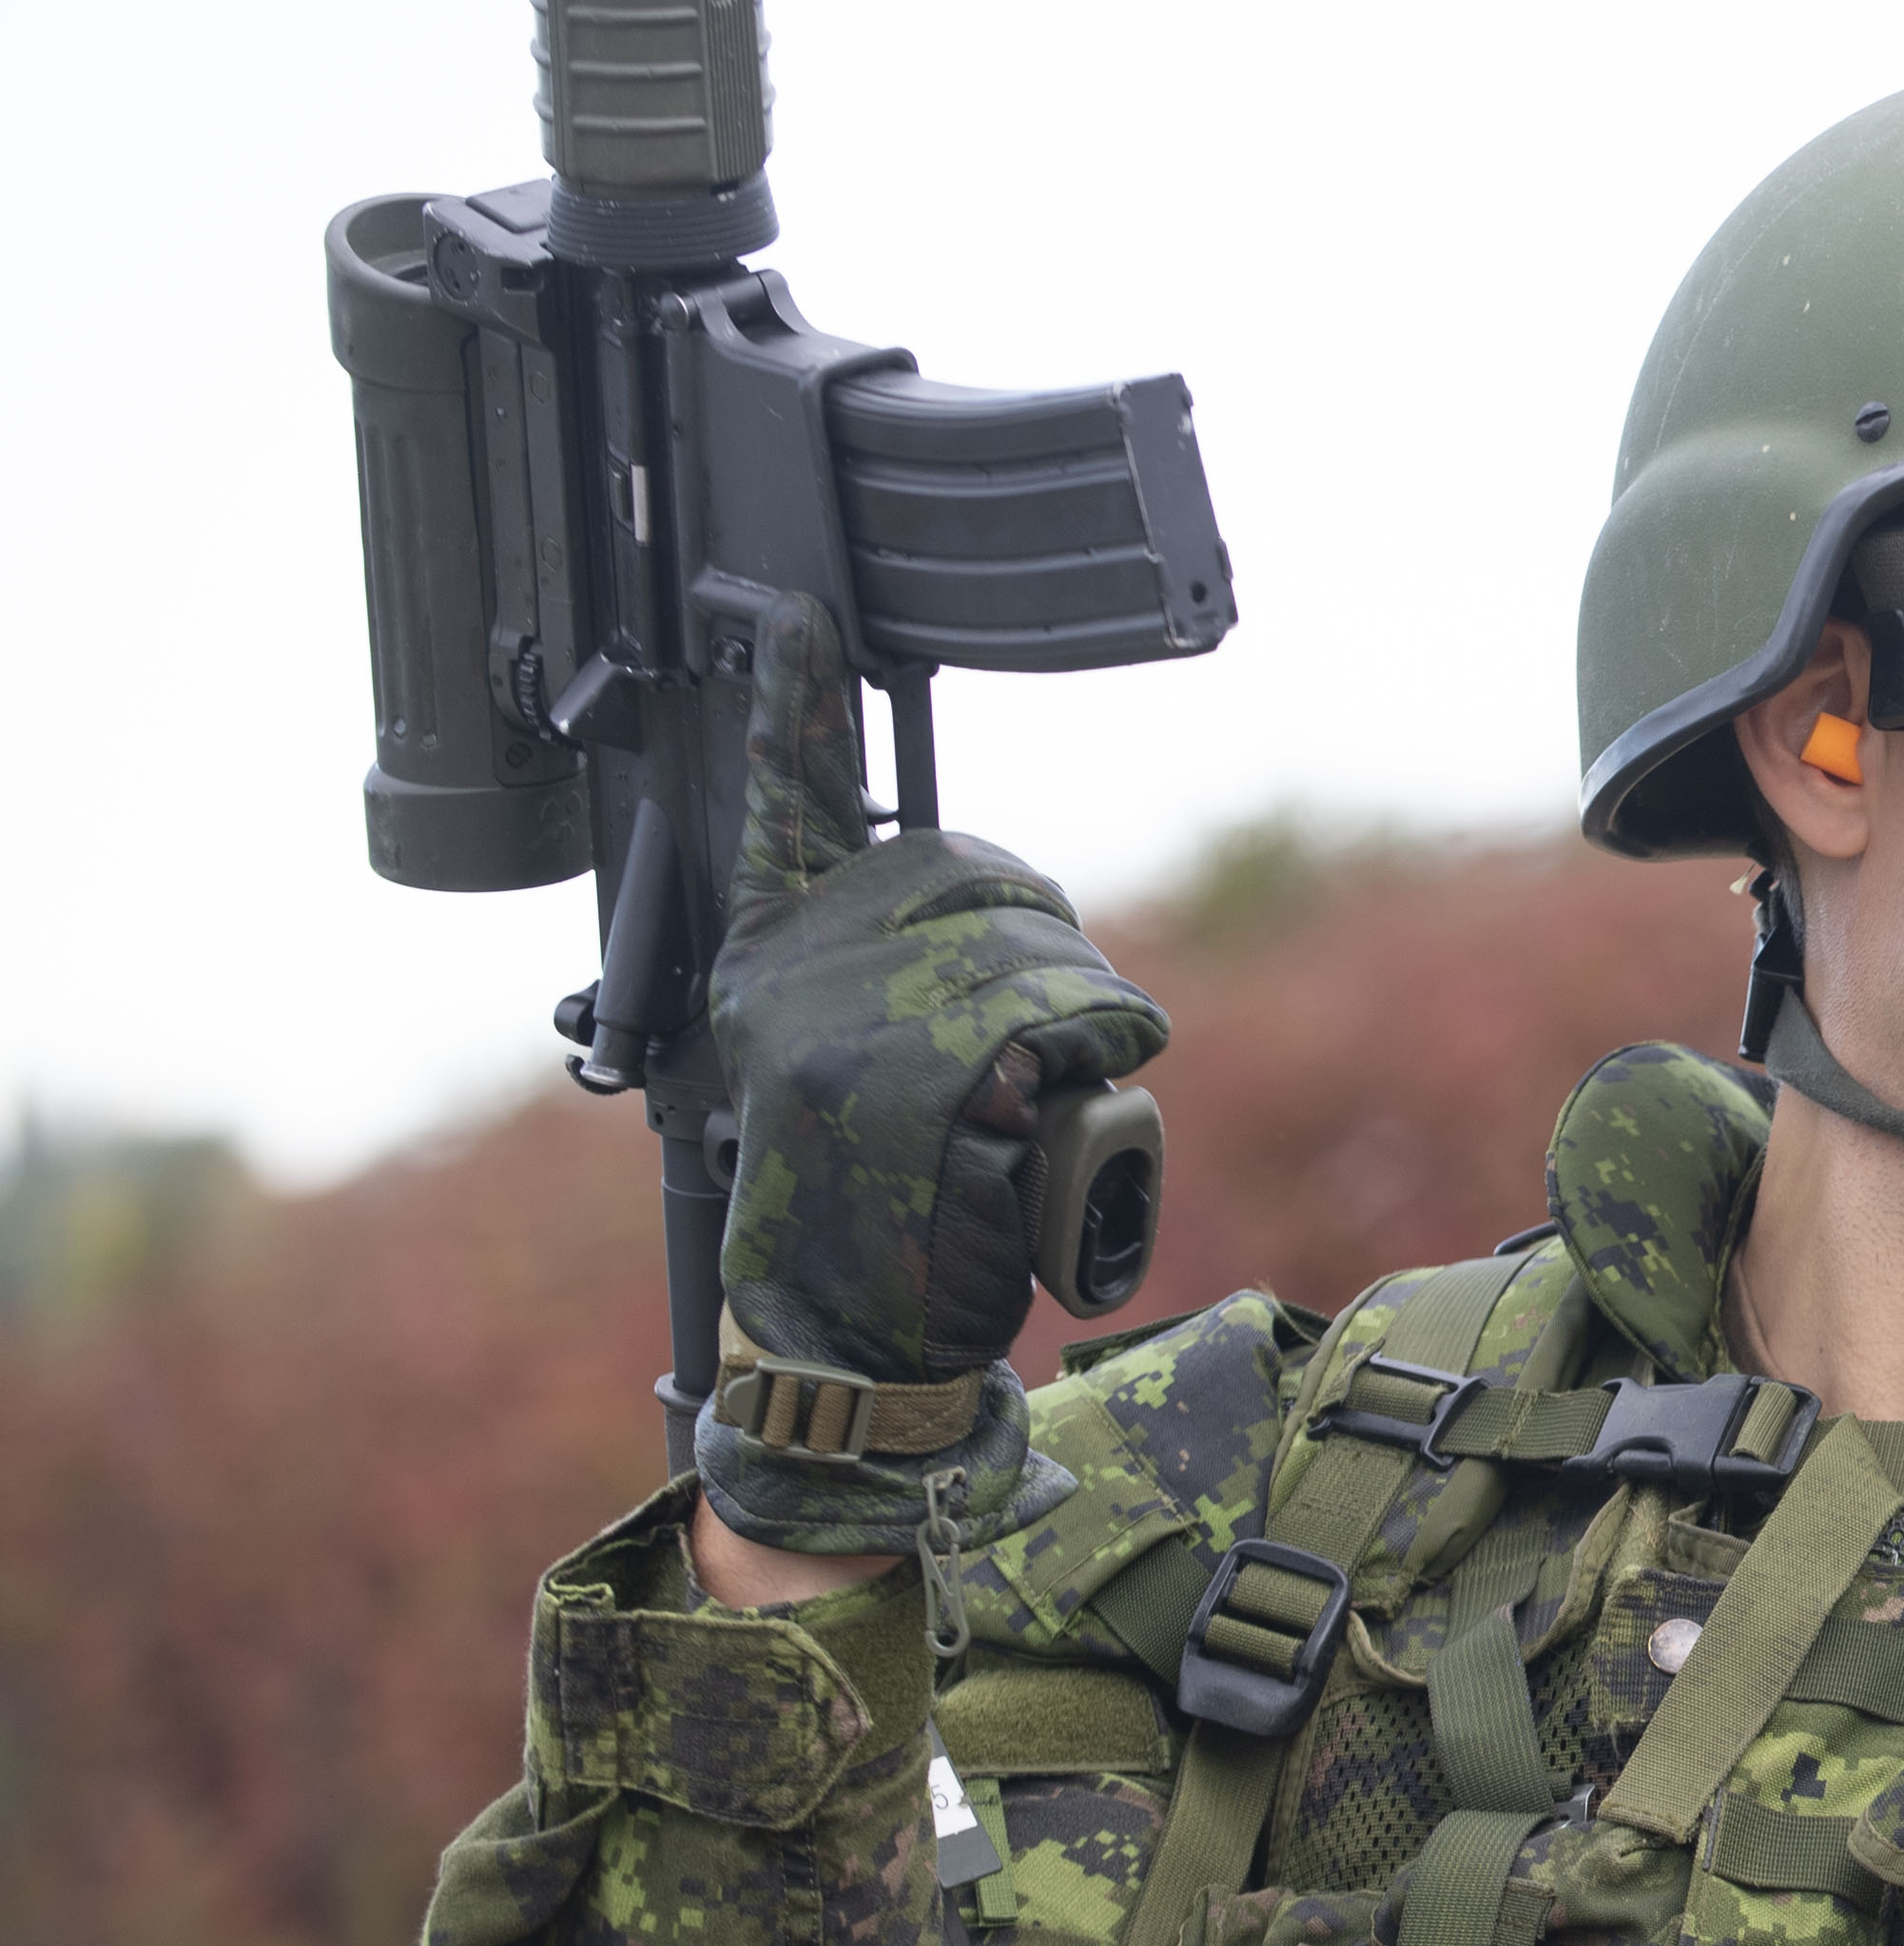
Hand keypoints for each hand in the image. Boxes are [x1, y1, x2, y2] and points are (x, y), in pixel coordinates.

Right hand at [696, 601, 1167, 1553]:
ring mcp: (843, 1018)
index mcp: (760, 956)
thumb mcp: (849, 1066)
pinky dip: (1102, 1057)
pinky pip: (1068, 1013)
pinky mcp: (917, 1071)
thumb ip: (874, 972)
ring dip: (1083, 1021)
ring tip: (1020, 1113)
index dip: (791, 706)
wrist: (852, 1338)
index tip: (788, 608)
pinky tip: (1050, 1123)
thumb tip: (962, 894)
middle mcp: (784, 969)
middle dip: (1045, 952)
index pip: (776, 805)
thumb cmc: (874, 1205)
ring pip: (1042, 947)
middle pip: (980, 873)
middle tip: (1023, 1063)